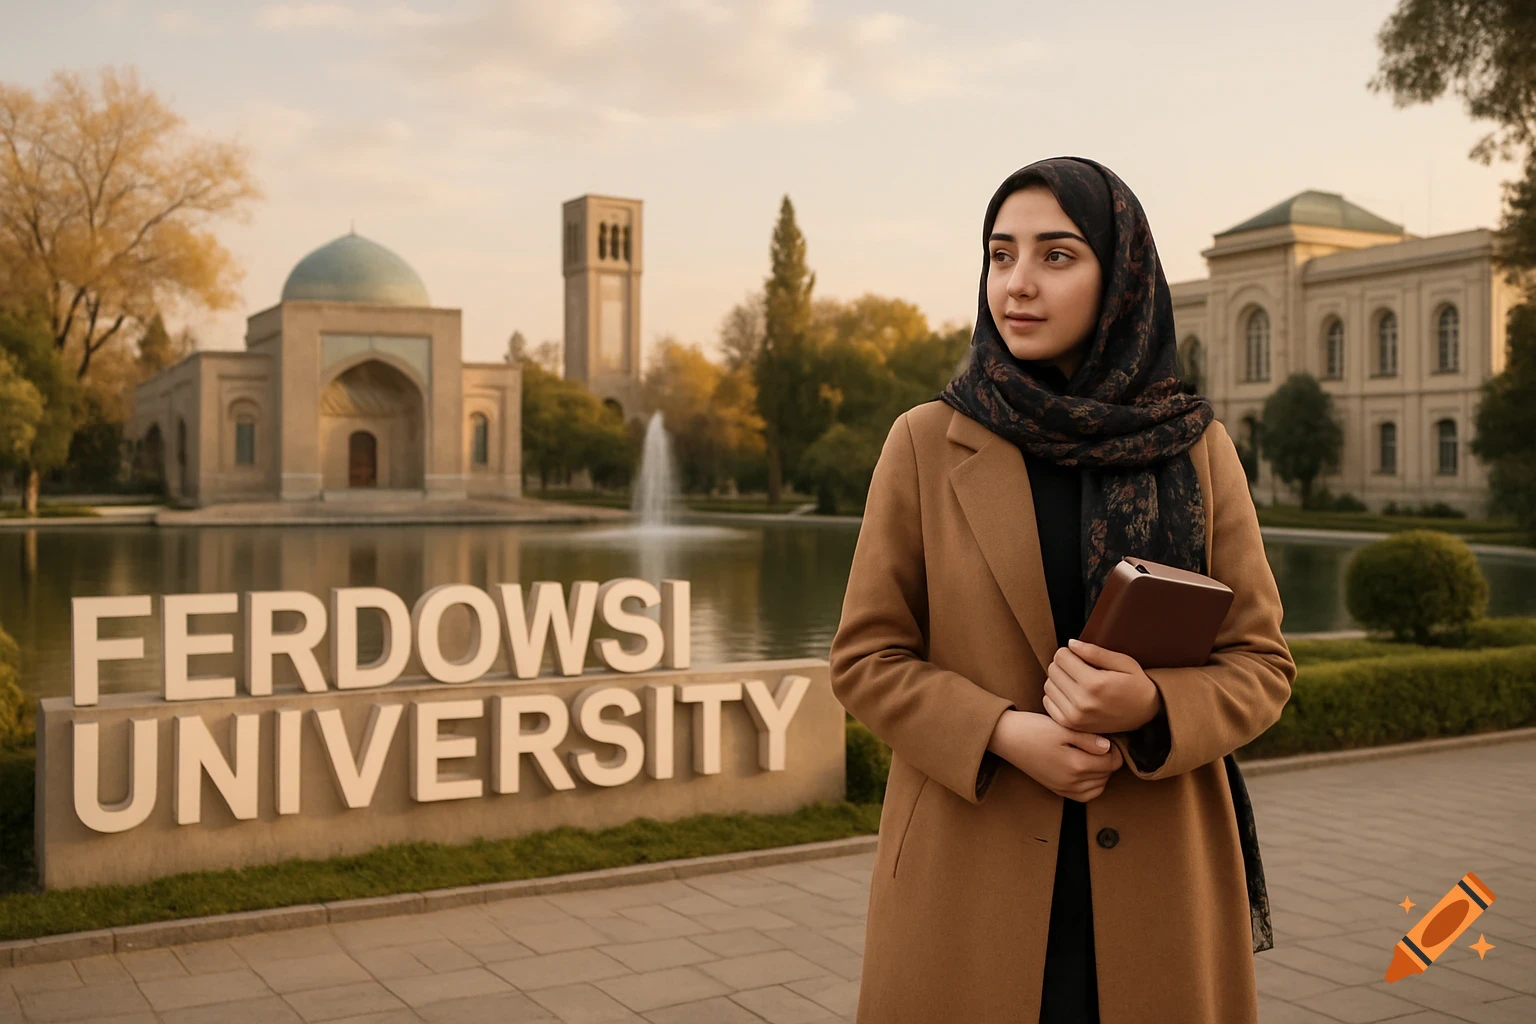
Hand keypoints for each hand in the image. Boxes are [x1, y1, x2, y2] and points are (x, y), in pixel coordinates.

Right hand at [989, 710, 1122, 801]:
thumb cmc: (1033, 728)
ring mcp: (1064, 788)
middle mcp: (1072, 782)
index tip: (1109, 737)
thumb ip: (1088, 739)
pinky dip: (1091, 785)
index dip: (1116, 749)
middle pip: (1107, 775)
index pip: (1112, 763)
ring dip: (1102, 773)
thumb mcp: (1063, 727)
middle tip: (1101, 743)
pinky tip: (1086, 769)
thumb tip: (1109, 748)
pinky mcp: (1057, 789)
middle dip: (1109, 760)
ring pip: (1098, 787)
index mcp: (1076, 765)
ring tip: (1094, 755)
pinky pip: (1084, 795)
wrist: (1007, 738)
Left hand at [1043, 638, 1162, 735]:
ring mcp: (1075, 717)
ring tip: (1076, 680)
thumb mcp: (1123, 662)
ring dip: (1059, 679)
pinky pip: (1048, 702)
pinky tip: (1070, 693)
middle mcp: (1082, 702)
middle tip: (1079, 667)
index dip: (1070, 652)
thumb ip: (1095, 652)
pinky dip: (1056, 695)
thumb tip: (1071, 644)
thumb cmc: (1136, 685)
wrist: (1145, 715)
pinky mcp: (1071, 725)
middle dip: (1063, 664)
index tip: (1079, 655)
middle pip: (1053, 670)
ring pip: (1048, 685)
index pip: (1061, 657)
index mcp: (1095, 684)